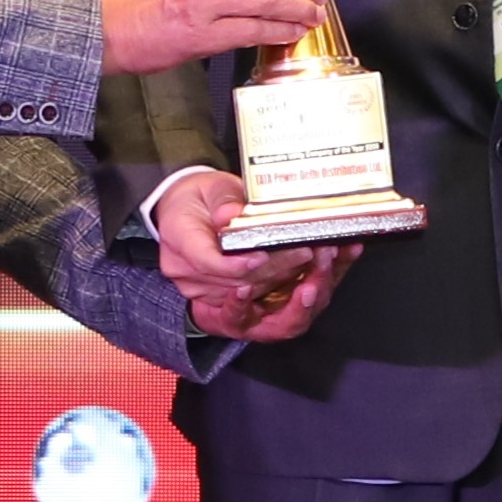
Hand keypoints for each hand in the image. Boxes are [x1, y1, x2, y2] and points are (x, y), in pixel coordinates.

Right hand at [154, 170, 358, 342]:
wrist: (187, 214)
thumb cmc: (201, 197)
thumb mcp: (210, 186)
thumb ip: (224, 199)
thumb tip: (232, 213)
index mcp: (180, 242)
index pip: (207, 263)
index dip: (236, 265)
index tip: (262, 256)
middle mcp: (190, 277)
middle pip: (238, 284)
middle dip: (279, 270)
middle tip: (309, 251)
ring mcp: (207, 294)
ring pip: (255, 302)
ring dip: (292, 289)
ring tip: (321, 266)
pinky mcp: (227, 305)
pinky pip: (261, 314)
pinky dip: (291, 303)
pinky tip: (314, 287)